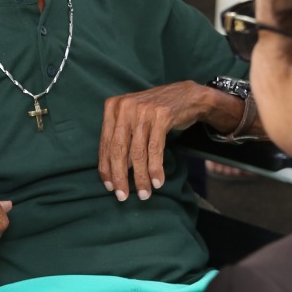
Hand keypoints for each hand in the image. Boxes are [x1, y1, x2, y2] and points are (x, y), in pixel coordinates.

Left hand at [98, 81, 218, 200]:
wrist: (185, 96)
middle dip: (120, 176)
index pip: (105, 143)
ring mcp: (143, 110)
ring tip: (144, 193)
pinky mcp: (161, 116)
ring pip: (138, 152)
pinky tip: (157, 182)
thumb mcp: (132, 120)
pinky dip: (155, 169)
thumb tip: (116, 172)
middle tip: (122, 196)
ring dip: (140, 177)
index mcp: (113, 107)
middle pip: (118, 149)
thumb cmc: (154, 113)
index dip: (106, 168)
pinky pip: (155, 149)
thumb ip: (122, 140)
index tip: (109, 186)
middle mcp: (125, 106)